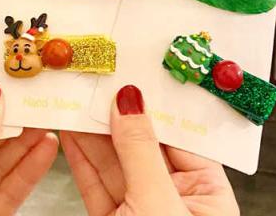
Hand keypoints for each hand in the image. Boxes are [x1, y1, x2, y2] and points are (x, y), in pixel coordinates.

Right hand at [60, 85, 238, 215]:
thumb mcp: (159, 205)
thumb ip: (141, 150)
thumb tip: (131, 99)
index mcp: (205, 191)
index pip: (176, 133)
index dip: (150, 102)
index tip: (127, 72)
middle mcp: (174, 197)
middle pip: (141, 143)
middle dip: (115, 113)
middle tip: (93, 80)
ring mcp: (141, 209)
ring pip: (114, 161)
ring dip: (92, 130)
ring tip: (75, 98)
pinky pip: (97, 182)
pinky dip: (80, 157)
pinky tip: (70, 132)